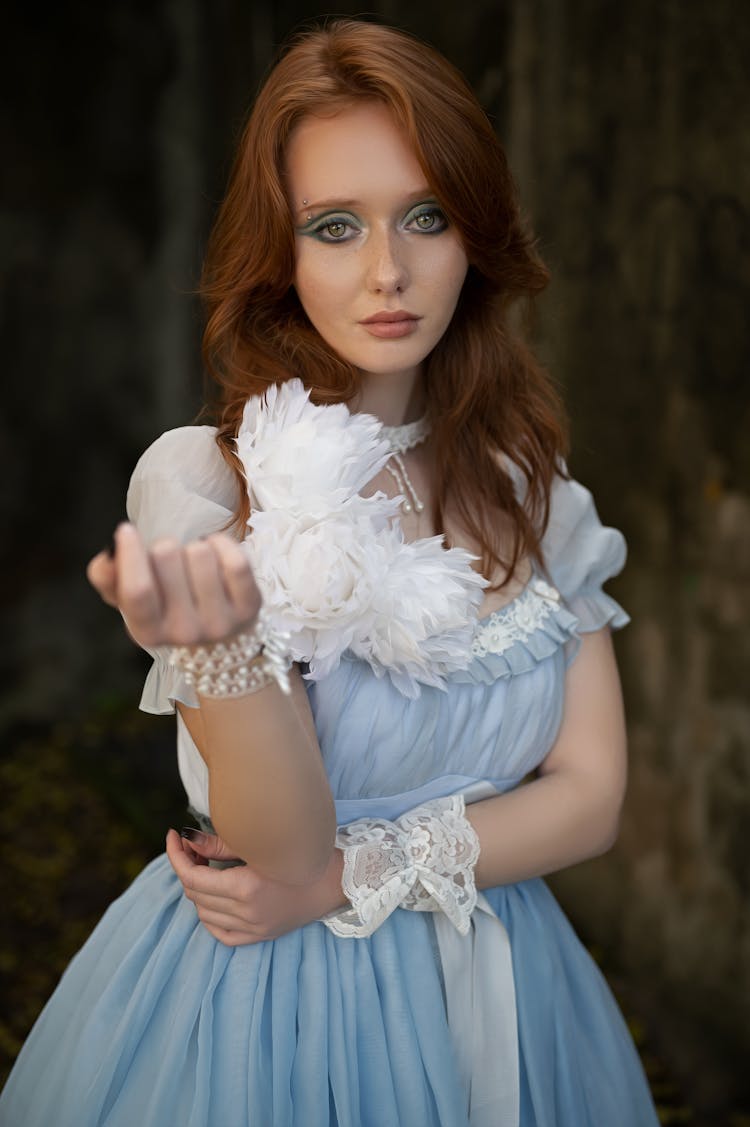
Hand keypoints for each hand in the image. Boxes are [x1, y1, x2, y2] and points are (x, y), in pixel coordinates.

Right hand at [86, 523, 260, 648]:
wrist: (219, 641)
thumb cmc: (167, 609)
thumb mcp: (131, 601)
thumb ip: (109, 579)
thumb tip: (107, 558)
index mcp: (148, 632)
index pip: (137, 590)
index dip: (130, 553)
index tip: (126, 530)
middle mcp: (185, 632)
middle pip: (167, 557)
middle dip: (164, 548)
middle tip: (171, 562)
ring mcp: (221, 622)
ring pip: (200, 552)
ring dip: (195, 547)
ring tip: (195, 564)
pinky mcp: (250, 606)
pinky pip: (234, 558)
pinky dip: (222, 544)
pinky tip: (216, 554)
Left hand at [165, 828, 345, 944]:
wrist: (336, 878)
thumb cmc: (301, 850)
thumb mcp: (260, 843)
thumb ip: (219, 843)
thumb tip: (187, 839)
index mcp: (247, 887)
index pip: (193, 876)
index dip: (177, 855)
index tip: (173, 836)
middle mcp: (247, 913)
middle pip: (195, 894)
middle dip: (186, 867)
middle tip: (190, 846)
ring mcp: (253, 928)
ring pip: (204, 913)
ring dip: (197, 889)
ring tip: (204, 866)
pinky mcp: (260, 936)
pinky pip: (220, 933)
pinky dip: (209, 915)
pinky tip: (214, 896)